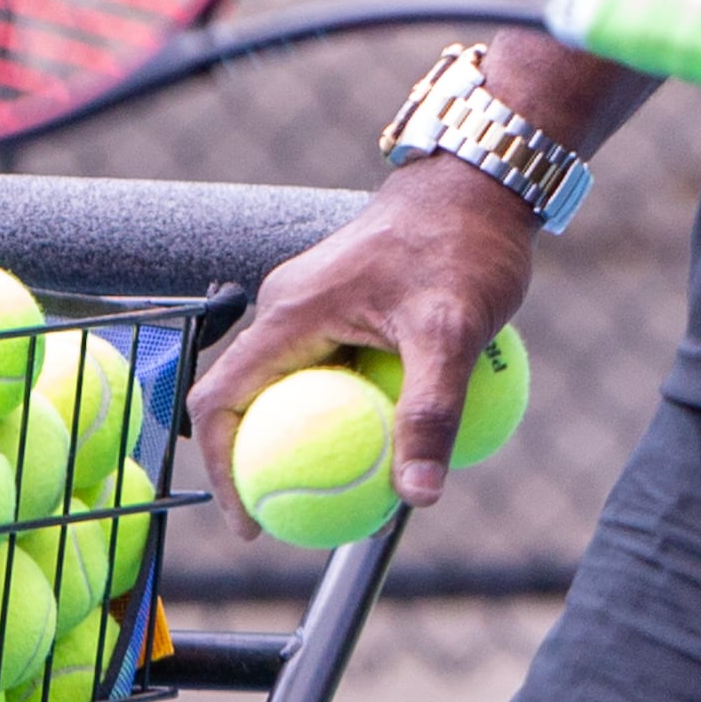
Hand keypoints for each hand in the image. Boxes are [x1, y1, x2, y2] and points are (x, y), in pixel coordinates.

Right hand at [186, 156, 541, 525]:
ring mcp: (316, 305)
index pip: (220, 401)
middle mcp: (290, 309)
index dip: (222, 469)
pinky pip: (331, 371)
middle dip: (265, 468)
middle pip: (250, 403)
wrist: (480, 178)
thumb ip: (431, 413)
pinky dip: (348, 412)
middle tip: (303, 522)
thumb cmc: (462, 244)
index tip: (253, 524)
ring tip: (348, 495)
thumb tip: (418, 497)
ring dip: (311, 441)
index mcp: (289, 313)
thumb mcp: (451, 332)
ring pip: (294, 389)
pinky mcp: (346, 304)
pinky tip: (395, 445)